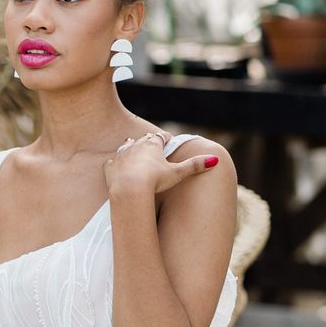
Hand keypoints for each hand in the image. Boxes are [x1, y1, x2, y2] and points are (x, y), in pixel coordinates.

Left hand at [103, 131, 218, 195]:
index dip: (163, 138)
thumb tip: (215, 159)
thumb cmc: (155, 180)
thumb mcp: (178, 173)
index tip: (167, 139)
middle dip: (147, 141)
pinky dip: (114, 163)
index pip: (158, 137)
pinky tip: (114, 164)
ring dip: (129, 147)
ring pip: (125, 147)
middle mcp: (134, 147)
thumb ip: (195, 165)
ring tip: (132, 146)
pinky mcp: (110, 168)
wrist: (129, 189)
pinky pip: (111, 162)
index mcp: (151, 145)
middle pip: (141, 140)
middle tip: (151, 142)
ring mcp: (120, 156)